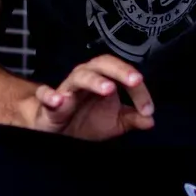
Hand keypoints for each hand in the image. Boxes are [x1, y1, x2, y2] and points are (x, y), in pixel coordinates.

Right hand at [22, 56, 155, 140]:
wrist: (58, 130)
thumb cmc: (87, 120)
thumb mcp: (115, 122)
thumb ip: (133, 119)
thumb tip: (150, 120)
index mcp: (103, 79)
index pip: (123, 74)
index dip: (138, 90)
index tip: (148, 109)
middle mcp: (85, 78)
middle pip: (102, 64)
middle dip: (120, 71)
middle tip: (135, 81)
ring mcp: (66, 90)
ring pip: (79, 77)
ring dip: (94, 80)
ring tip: (107, 89)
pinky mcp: (48, 104)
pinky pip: (45, 95)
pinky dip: (50, 95)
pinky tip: (58, 100)